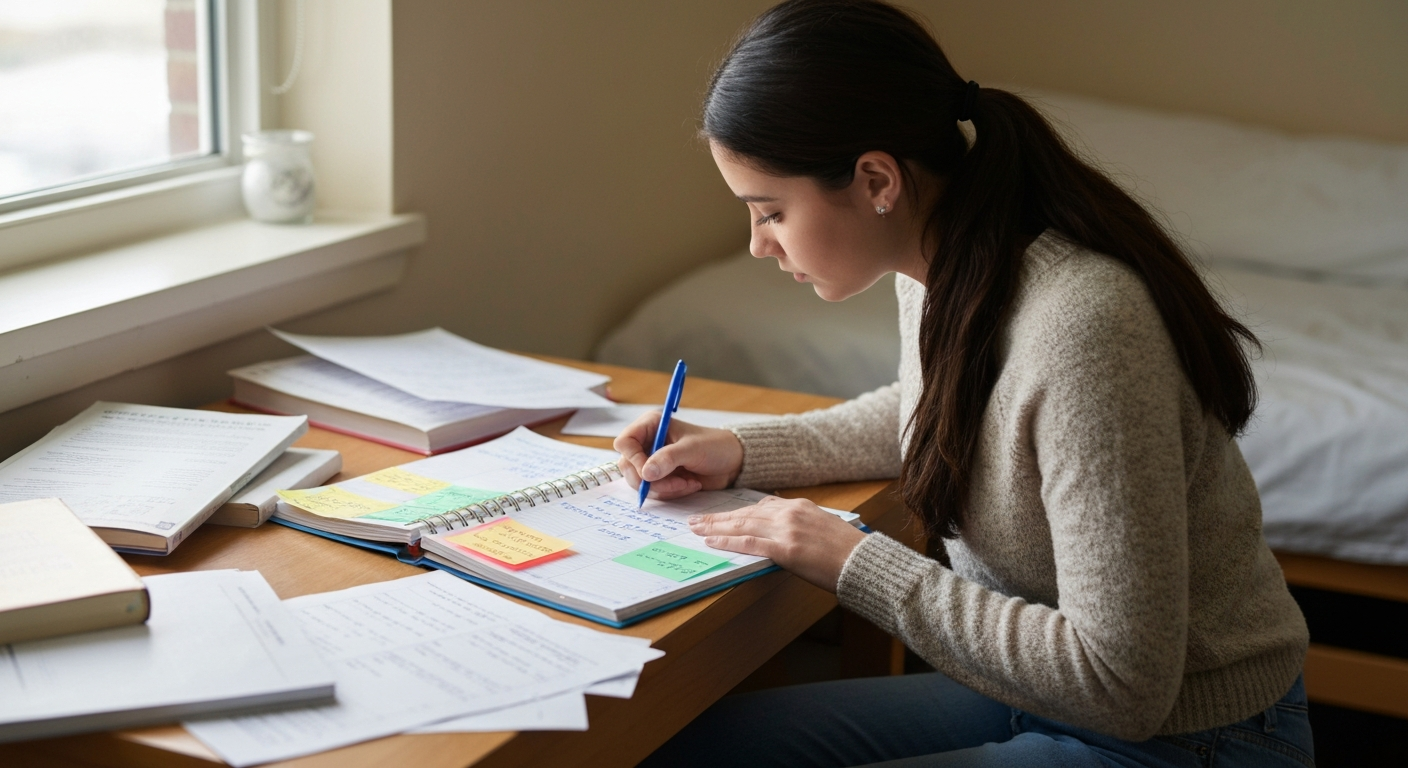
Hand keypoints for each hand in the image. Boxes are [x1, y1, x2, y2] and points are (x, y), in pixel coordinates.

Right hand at [614, 412, 743, 499]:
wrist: (732, 462)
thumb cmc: (714, 446)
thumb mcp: (692, 449)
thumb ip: (668, 459)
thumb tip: (645, 473)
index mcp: (651, 426)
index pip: (625, 442)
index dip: (633, 459)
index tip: (649, 472)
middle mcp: (648, 443)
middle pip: (628, 467)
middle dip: (651, 480)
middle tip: (676, 483)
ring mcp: (653, 462)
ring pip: (640, 483)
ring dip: (665, 488)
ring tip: (688, 482)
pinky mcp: (661, 478)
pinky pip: (654, 492)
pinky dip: (671, 492)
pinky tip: (689, 484)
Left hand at [688, 496, 865, 592]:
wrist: (864, 563)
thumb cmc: (848, 552)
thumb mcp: (822, 530)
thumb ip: (799, 528)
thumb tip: (780, 536)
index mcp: (800, 507)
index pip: (760, 506)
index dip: (737, 512)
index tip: (722, 515)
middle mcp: (791, 513)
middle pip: (746, 513)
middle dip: (719, 517)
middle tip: (697, 519)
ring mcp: (787, 530)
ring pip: (742, 525)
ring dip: (715, 527)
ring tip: (696, 528)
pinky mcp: (786, 549)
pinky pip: (749, 543)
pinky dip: (727, 541)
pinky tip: (711, 541)